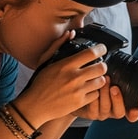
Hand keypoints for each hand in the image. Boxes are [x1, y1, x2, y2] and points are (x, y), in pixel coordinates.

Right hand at [21, 44, 137, 123]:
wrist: (35, 106)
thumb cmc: (40, 82)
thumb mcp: (45, 61)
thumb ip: (58, 45)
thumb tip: (71, 33)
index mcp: (66, 65)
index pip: (91, 53)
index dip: (101, 49)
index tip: (102, 49)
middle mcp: (74, 77)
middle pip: (102, 67)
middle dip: (102, 65)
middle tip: (98, 66)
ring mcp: (78, 91)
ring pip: (101, 81)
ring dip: (99, 79)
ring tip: (93, 78)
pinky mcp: (80, 102)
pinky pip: (96, 94)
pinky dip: (94, 92)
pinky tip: (88, 89)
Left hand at [76, 77, 137, 122]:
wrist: (78, 93)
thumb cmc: (98, 84)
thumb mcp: (111, 81)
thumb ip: (118, 79)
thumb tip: (127, 66)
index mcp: (122, 106)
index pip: (132, 114)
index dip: (134, 114)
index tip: (134, 110)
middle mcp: (113, 112)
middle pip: (119, 111)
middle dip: (117, 99)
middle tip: (114, 87)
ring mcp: (101, 114)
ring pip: (106, 107)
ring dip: (105, 94)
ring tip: (102, 80)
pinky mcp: (90, 114)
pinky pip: (93, 107)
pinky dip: (93, 96)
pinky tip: (91, 86)